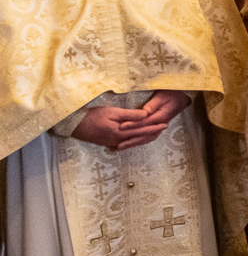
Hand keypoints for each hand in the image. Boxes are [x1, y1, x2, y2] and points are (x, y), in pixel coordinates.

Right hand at [71, 91, 190, 150]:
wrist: (75, 125)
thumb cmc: (93, 116)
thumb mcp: (112, 112)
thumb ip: (130, 115)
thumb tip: (146, 115)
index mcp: (121, 133)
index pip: (142, 130)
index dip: (154, 127)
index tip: (165, 124)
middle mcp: (119, 141)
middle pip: (140, 137)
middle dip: (153, 132)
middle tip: (164, 128)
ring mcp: (113, 143)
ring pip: (134, 141)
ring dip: (145, 137)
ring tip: (155, 132)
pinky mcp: (109, 143)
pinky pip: (126, 142)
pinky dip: (135, 139)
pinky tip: (139, 137)